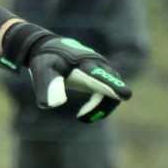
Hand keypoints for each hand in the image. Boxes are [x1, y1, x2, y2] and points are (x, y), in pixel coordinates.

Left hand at [0, 22, 131, 122]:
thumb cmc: (47, 60)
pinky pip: (109, 95)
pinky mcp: (103, 77)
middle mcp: (99, 65)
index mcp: (84, 63)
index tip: (125, 95)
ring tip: (81, 117)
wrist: (50, 49)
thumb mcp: (42, 71)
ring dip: (100, 108)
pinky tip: (83, 114)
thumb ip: (47, 86)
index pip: (100, 76)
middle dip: (101, 106)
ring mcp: (104, 70)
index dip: (112, 86)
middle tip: (81, 118)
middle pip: (112, 88)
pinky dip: (99, 107)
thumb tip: (50, 105)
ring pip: (112, 94)